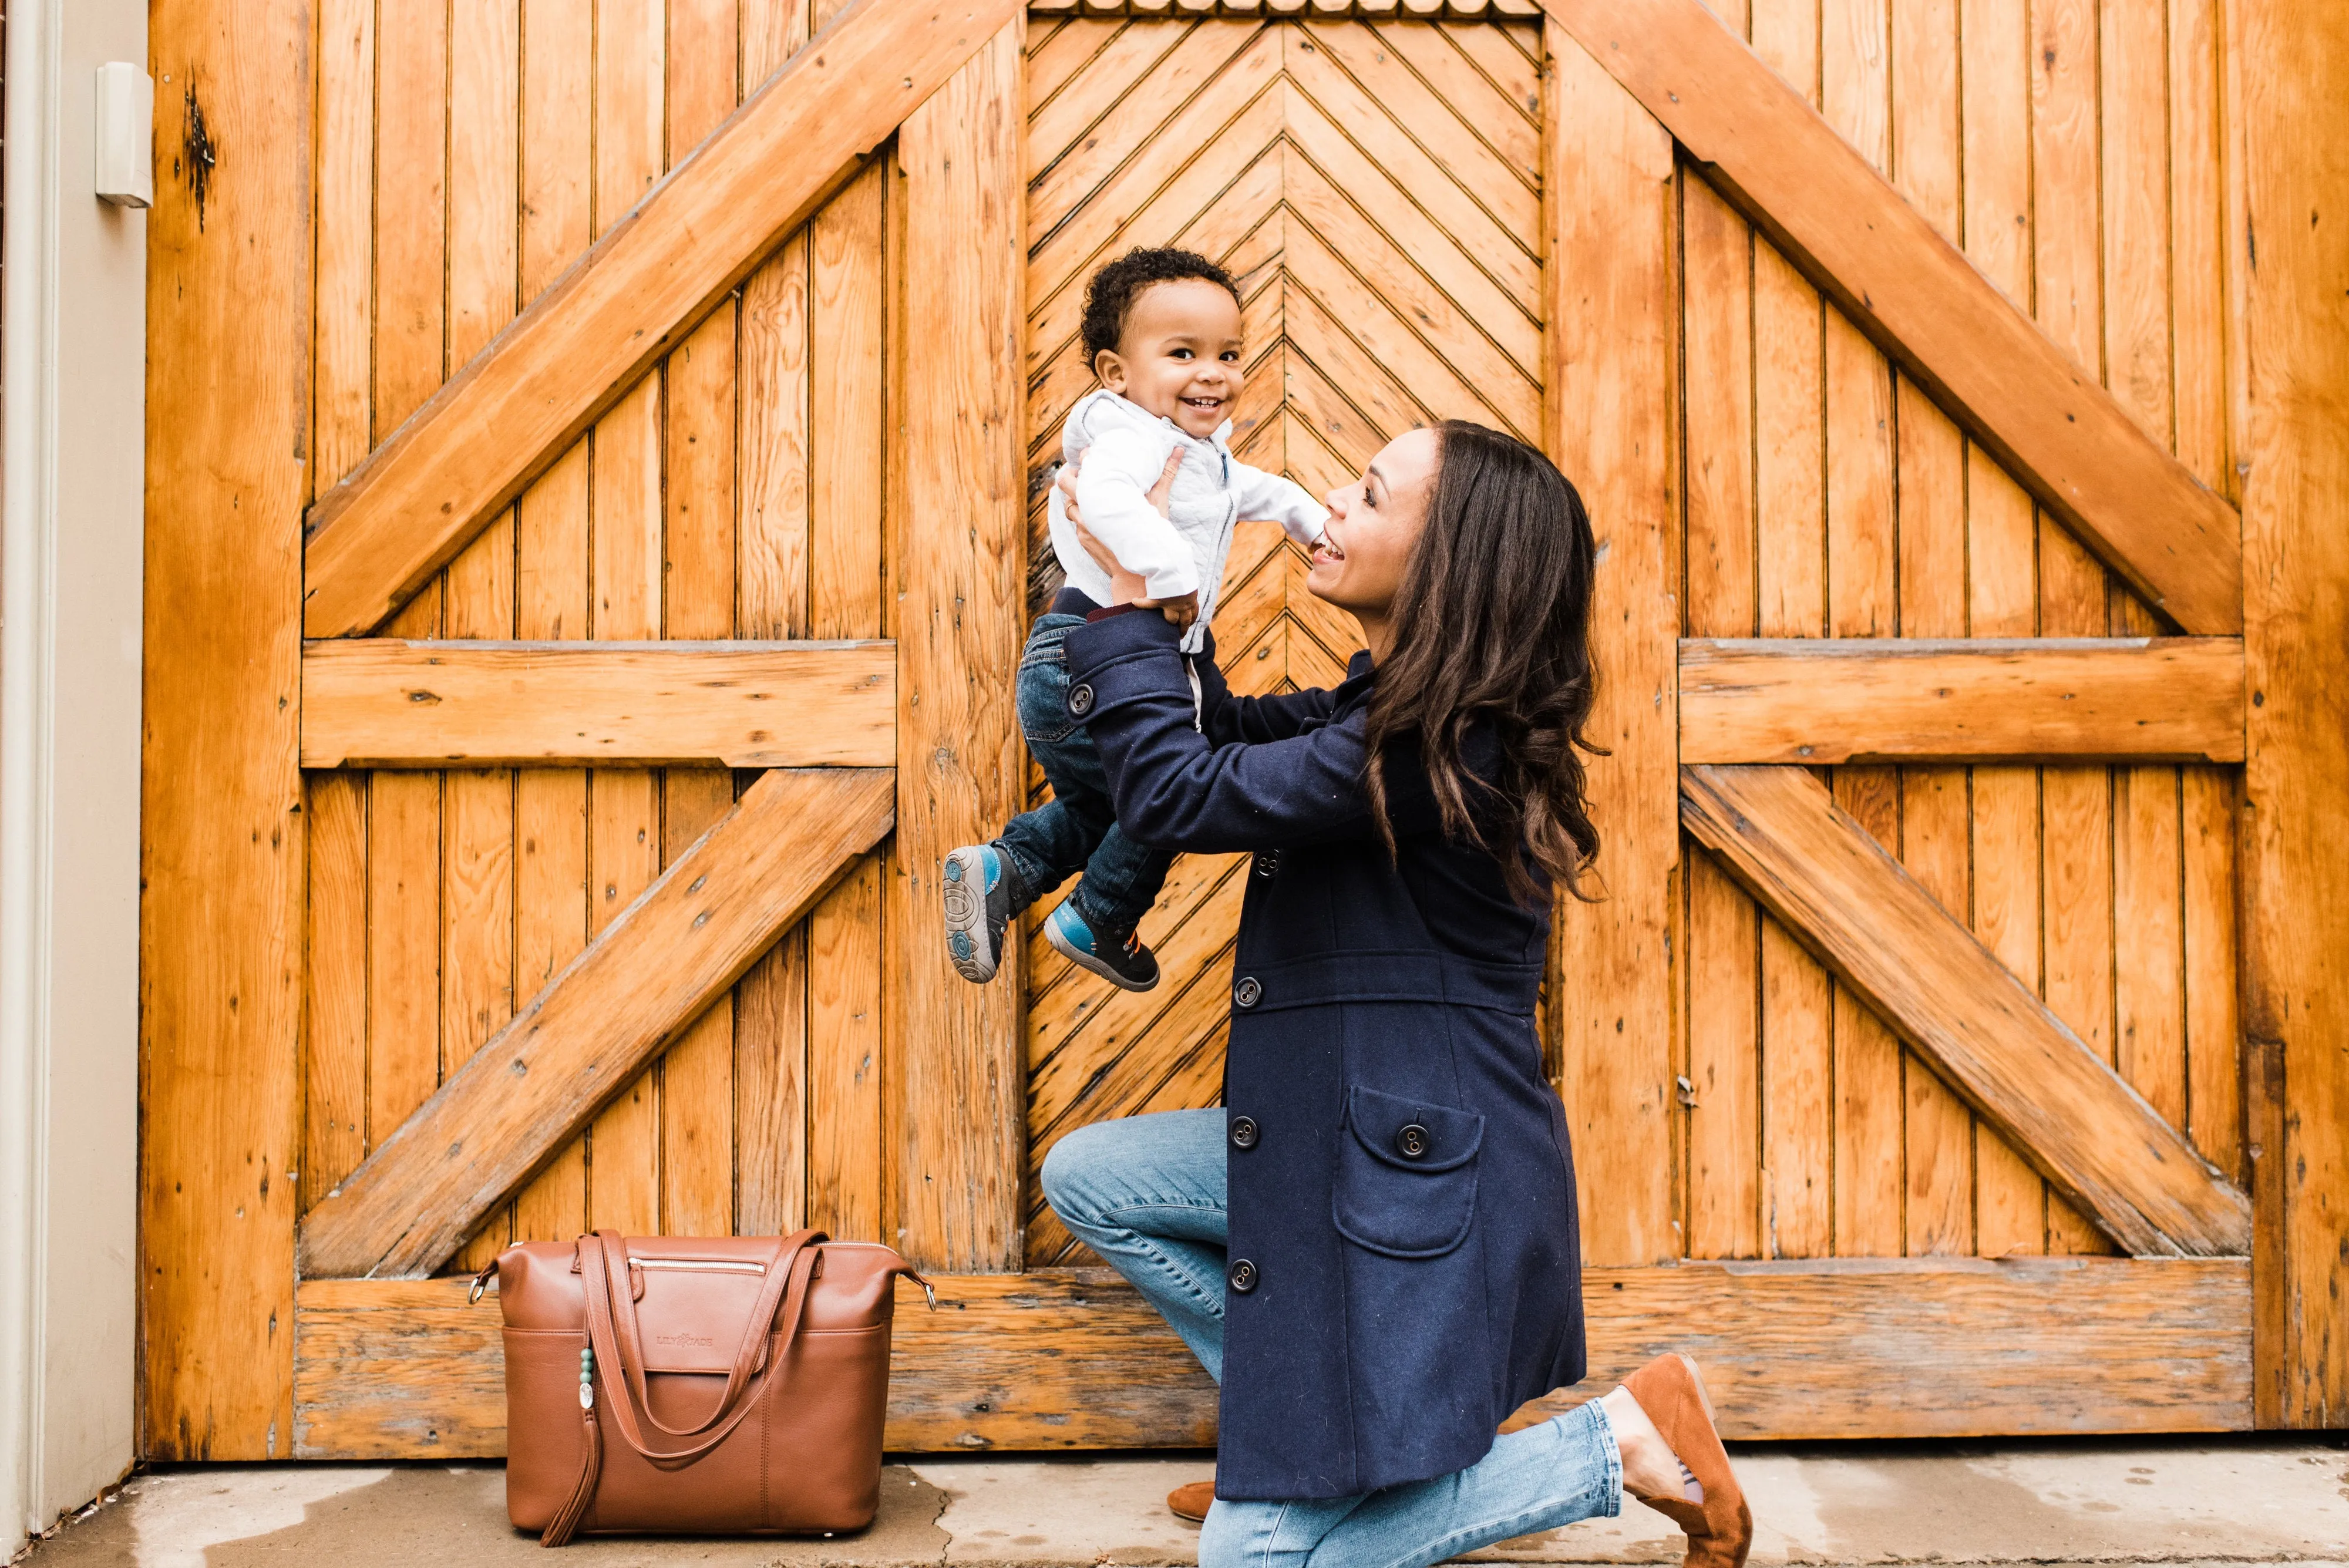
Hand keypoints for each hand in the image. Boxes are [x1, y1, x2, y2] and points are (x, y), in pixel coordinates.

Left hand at [1063, 449, 1190, 623]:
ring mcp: (1083, 525)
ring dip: (1074, 497)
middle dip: (1070, 475)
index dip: (1085, 459)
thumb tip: (1179, 449)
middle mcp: (1090, 509)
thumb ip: (1167, 473)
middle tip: (1079, 471)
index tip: (1090, 454)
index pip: (1086, 470)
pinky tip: (1091, 513)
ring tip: (1085, 492)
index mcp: (1107, 495)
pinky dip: (1081, 514)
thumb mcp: (1159, 501)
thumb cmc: (1151, 533)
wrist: (1137, 572)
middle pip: (1066, 483)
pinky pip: (1075, 521)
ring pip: (1068, 503)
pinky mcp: (1082, 538)